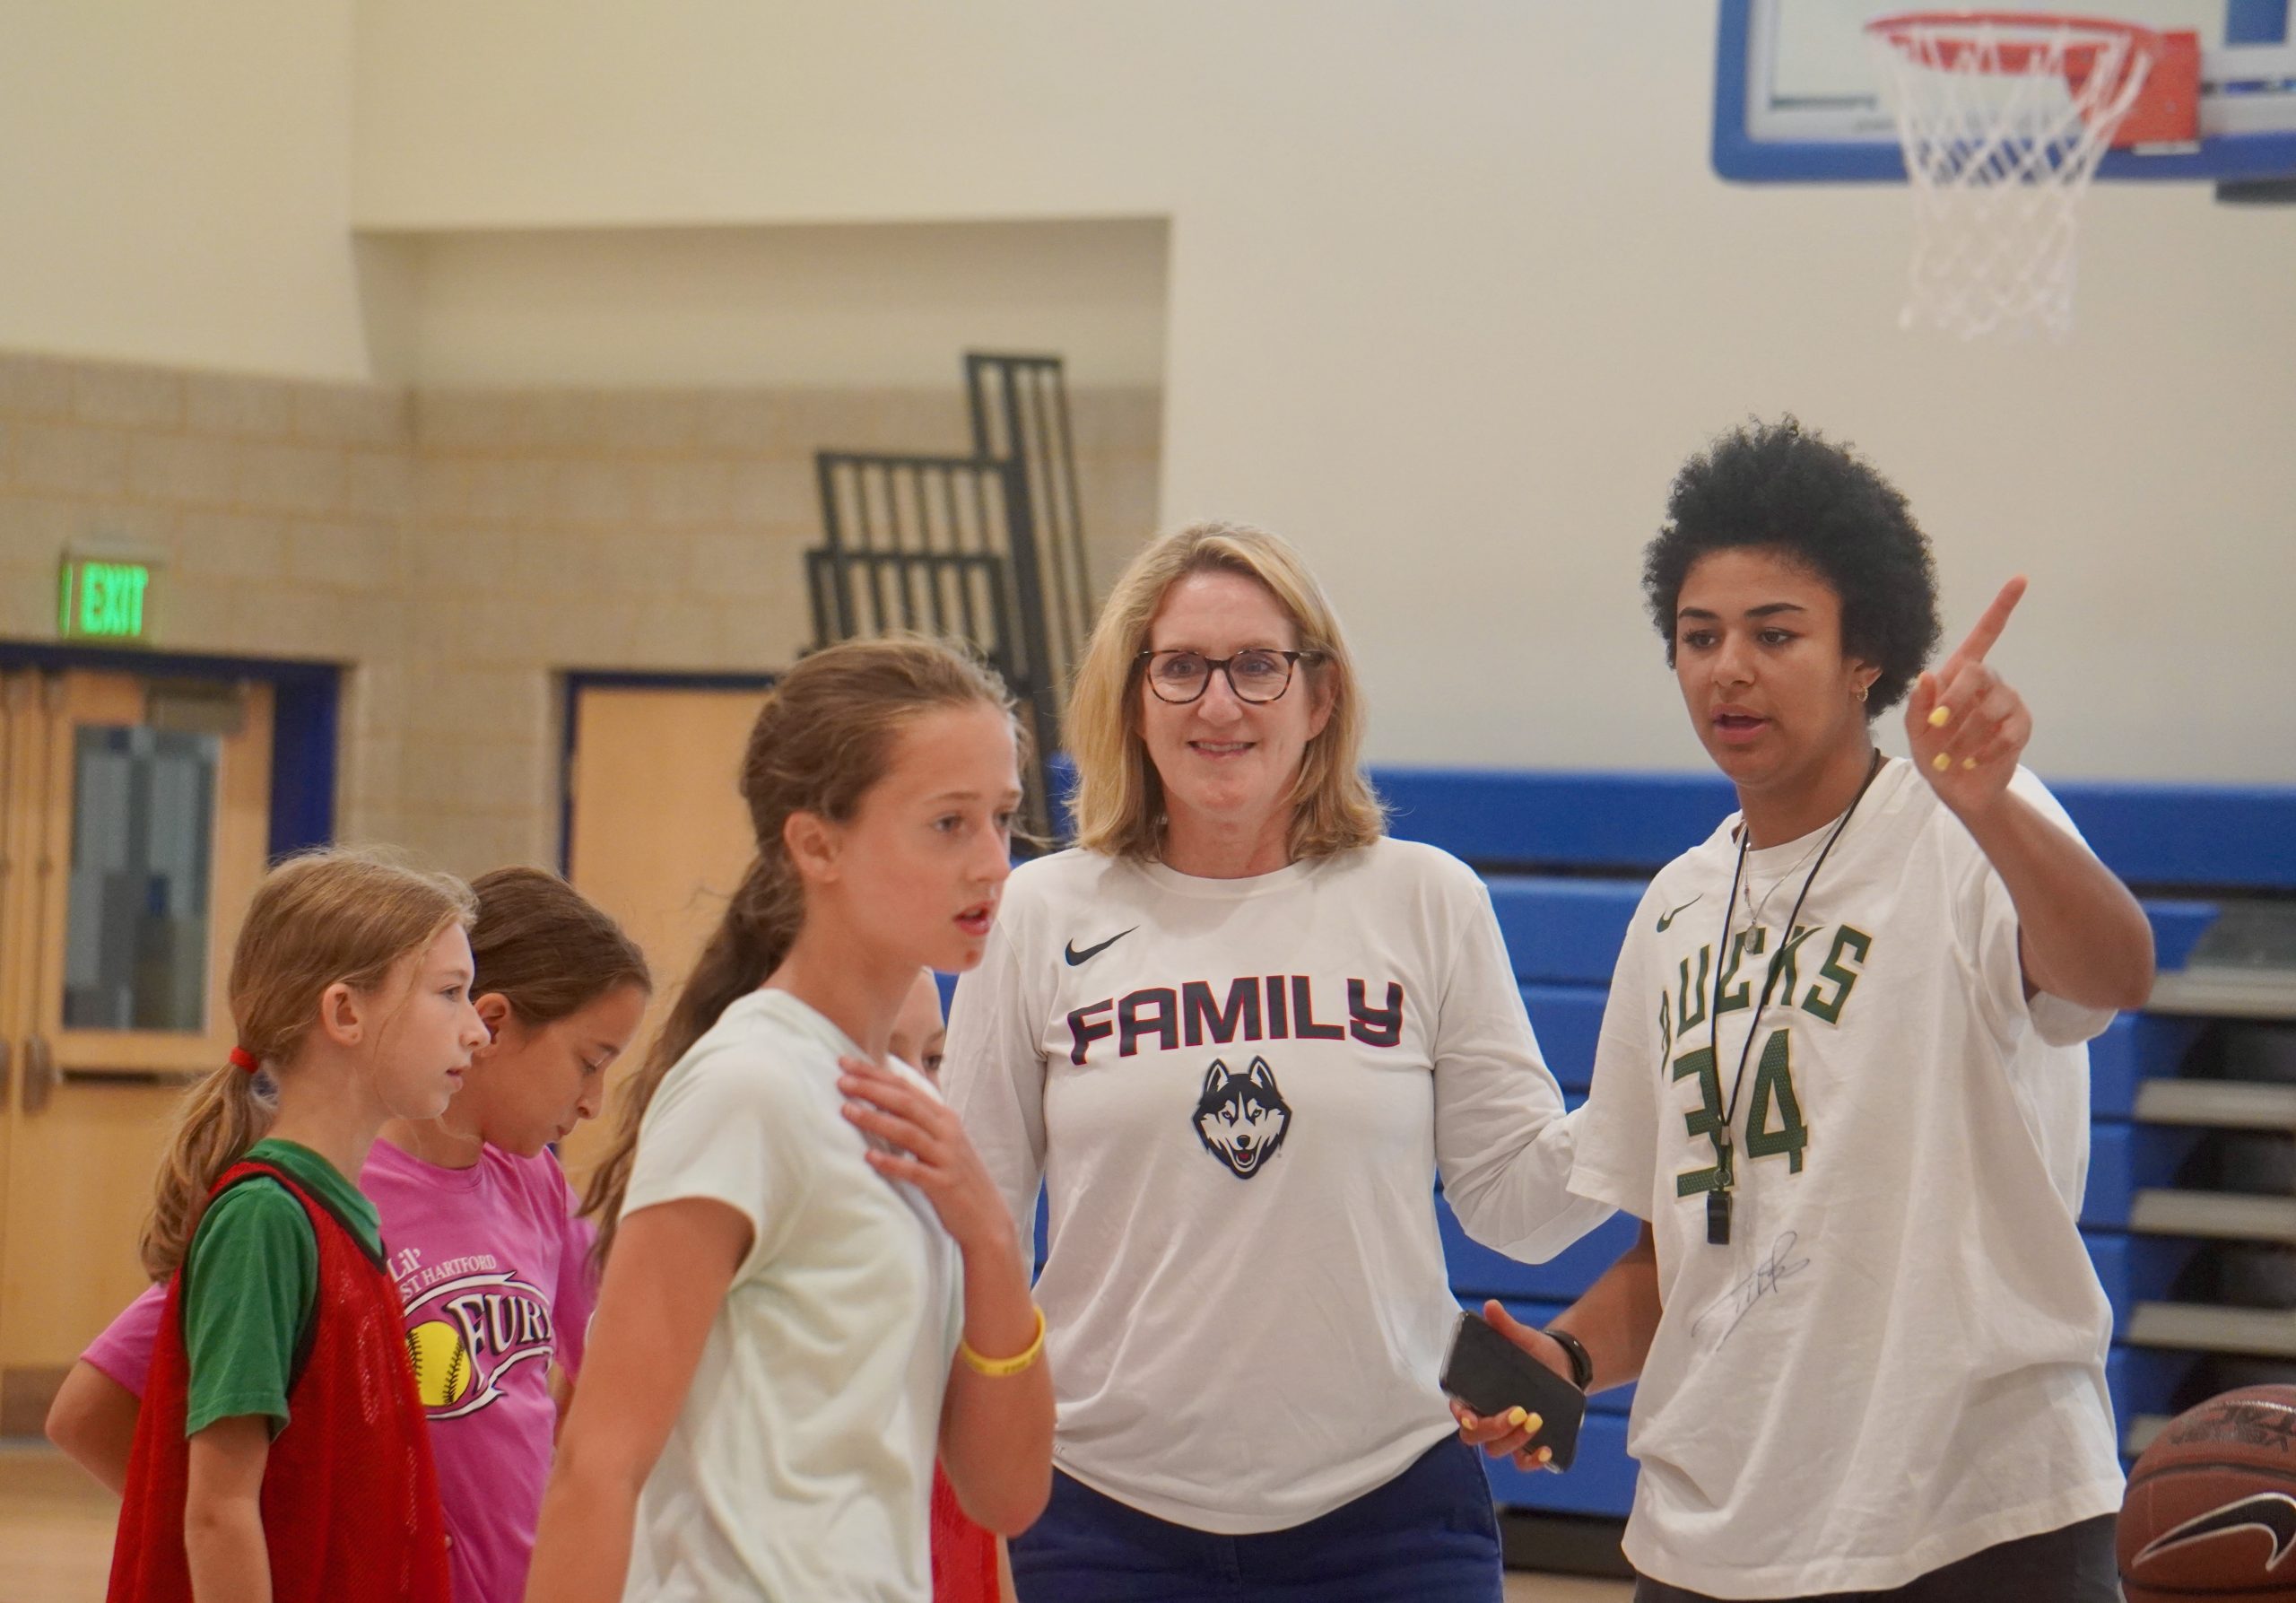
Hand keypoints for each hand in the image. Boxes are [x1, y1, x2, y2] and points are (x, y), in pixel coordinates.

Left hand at [837, 1054, 1010, 1259]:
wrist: (986, 1216)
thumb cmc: (956, 1177)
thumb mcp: (941, 1142)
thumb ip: (918, 1122)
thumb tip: (882, 1102)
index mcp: (945, 1117)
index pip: (906, 1088)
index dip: (876, 1074)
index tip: (846, 1063)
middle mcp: (947, 1131)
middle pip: (906, 1103)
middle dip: (871, 1088)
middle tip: (841, 1080)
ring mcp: (946, 1157)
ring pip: (907, 1132)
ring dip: (875, 1119)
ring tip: (846, 1111)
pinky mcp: (944, 1184)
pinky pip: (914, 1171)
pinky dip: (891, 1163)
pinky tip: (869, 1158)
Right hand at [1449, 1301, 1569, 1472]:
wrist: (1562, 1364)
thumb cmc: (1533, 1351)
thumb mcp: (1522, 1337)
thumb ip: (1505, 1325)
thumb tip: (1491, 1306)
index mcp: (1476, 1393)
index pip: (1459, 1409)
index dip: (1461, 1416)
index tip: (1470, 1415)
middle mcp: (1486, 1417)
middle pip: (1475, 1437)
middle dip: (1494, 1429)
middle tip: (1519, 1412)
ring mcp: (1506, 1434)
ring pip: (1497, 1450)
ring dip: (1514, 1442)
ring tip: (1537, 1421)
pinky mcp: (1527, 1444)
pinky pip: (1522, 1463)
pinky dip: (1532, 1461)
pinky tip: (1545, 1450)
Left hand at [1905, 575, 2029, 818]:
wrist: (1958, 788)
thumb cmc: (1933, 753)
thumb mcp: (1915, 731)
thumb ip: (1917, 706)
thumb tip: (1928, 676)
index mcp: (1960, 674)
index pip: (1985, 635)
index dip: (2002, 607)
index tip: (2020, 579)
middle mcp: (1988, 682)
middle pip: (1978, 673)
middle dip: (1954, 701)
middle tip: (1936, 726)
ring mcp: (2008, 703)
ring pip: (1991, 707)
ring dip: (1965, 735)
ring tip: (1949, 758)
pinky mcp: (2021, 727)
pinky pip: (2008, 732)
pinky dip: (1985, 750)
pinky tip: (1971, 762)